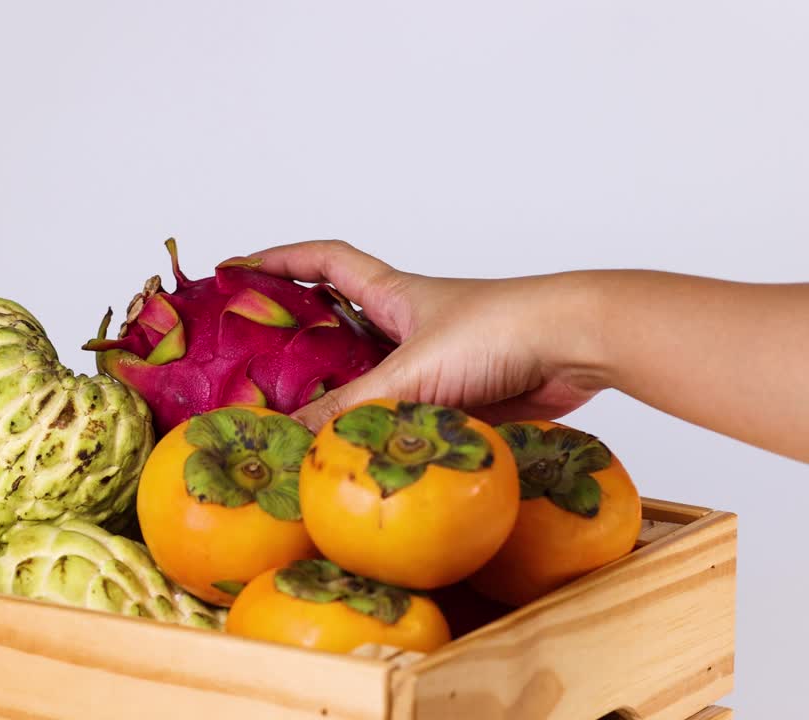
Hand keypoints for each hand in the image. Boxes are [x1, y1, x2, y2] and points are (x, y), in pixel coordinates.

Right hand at [237, 240, 608, 430]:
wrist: (575, 348)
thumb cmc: (498, 330)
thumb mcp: (411, 370)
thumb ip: (351, 409)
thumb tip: (292, 440)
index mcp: (391, 294)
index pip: (322, 262)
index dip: (277, 261)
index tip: (234, 270)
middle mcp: (408, 327)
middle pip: (338, 326)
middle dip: (296, 342)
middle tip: (251, 369)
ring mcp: (434, 365)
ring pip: (371, 380)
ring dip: (339, 401)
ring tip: (293, 430)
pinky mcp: (459, 402)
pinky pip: (406, 418)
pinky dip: (381, 436)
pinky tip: (358, 460)